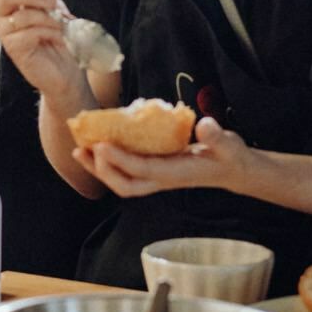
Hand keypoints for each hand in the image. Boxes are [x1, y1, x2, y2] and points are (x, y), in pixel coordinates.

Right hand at [0, 0, 86, 98]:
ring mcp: (5, 31)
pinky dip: (48, 31)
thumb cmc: (59, 34)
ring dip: (48, 16)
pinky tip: (57, 36)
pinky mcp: (13, 48)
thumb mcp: (51, 2)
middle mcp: (1, 13)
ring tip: (60, 24)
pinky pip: (28, 31)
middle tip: (53, 0)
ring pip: (21, 13)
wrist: (68, 67)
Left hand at [75, 116, 254, 198]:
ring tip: (80, 150)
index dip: (121, 160)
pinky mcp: (152, 170)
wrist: (231, 169)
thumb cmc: (228, 156)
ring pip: (121, 182)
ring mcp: (155, 178)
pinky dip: (108, 162)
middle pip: (125, 185)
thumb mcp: (228, 144)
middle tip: (84, 149)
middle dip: (102, 171)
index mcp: (176, 174)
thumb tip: (205, 126)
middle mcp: (161, 180)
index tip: (102, 144)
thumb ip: (217, 137)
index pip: (143, 170)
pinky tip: (97, 145)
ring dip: (99, 169)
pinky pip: (124, 171)